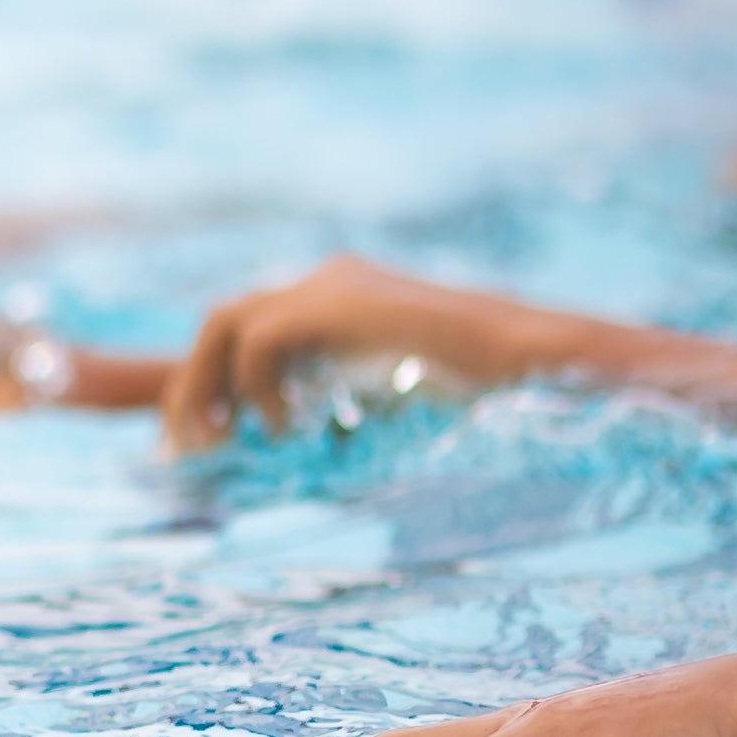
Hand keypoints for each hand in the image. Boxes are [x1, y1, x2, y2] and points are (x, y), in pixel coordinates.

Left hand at [159, 256, 563, 449]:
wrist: (546, 366)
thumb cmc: (490, 396)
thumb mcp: (394, 406)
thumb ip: (340, 413)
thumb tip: (290, 455)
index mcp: (343, 301)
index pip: (249, 331)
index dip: (209, 383)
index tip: (196, 443)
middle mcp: (330, 281)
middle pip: (224, 323)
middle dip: (192, 388)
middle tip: (190, 454)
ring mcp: (335, 285)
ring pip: (227, 323)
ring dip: (206, 386)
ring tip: (218, 446)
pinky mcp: (342, 300)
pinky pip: (260, 338)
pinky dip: (258, 387)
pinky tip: (285, 428)